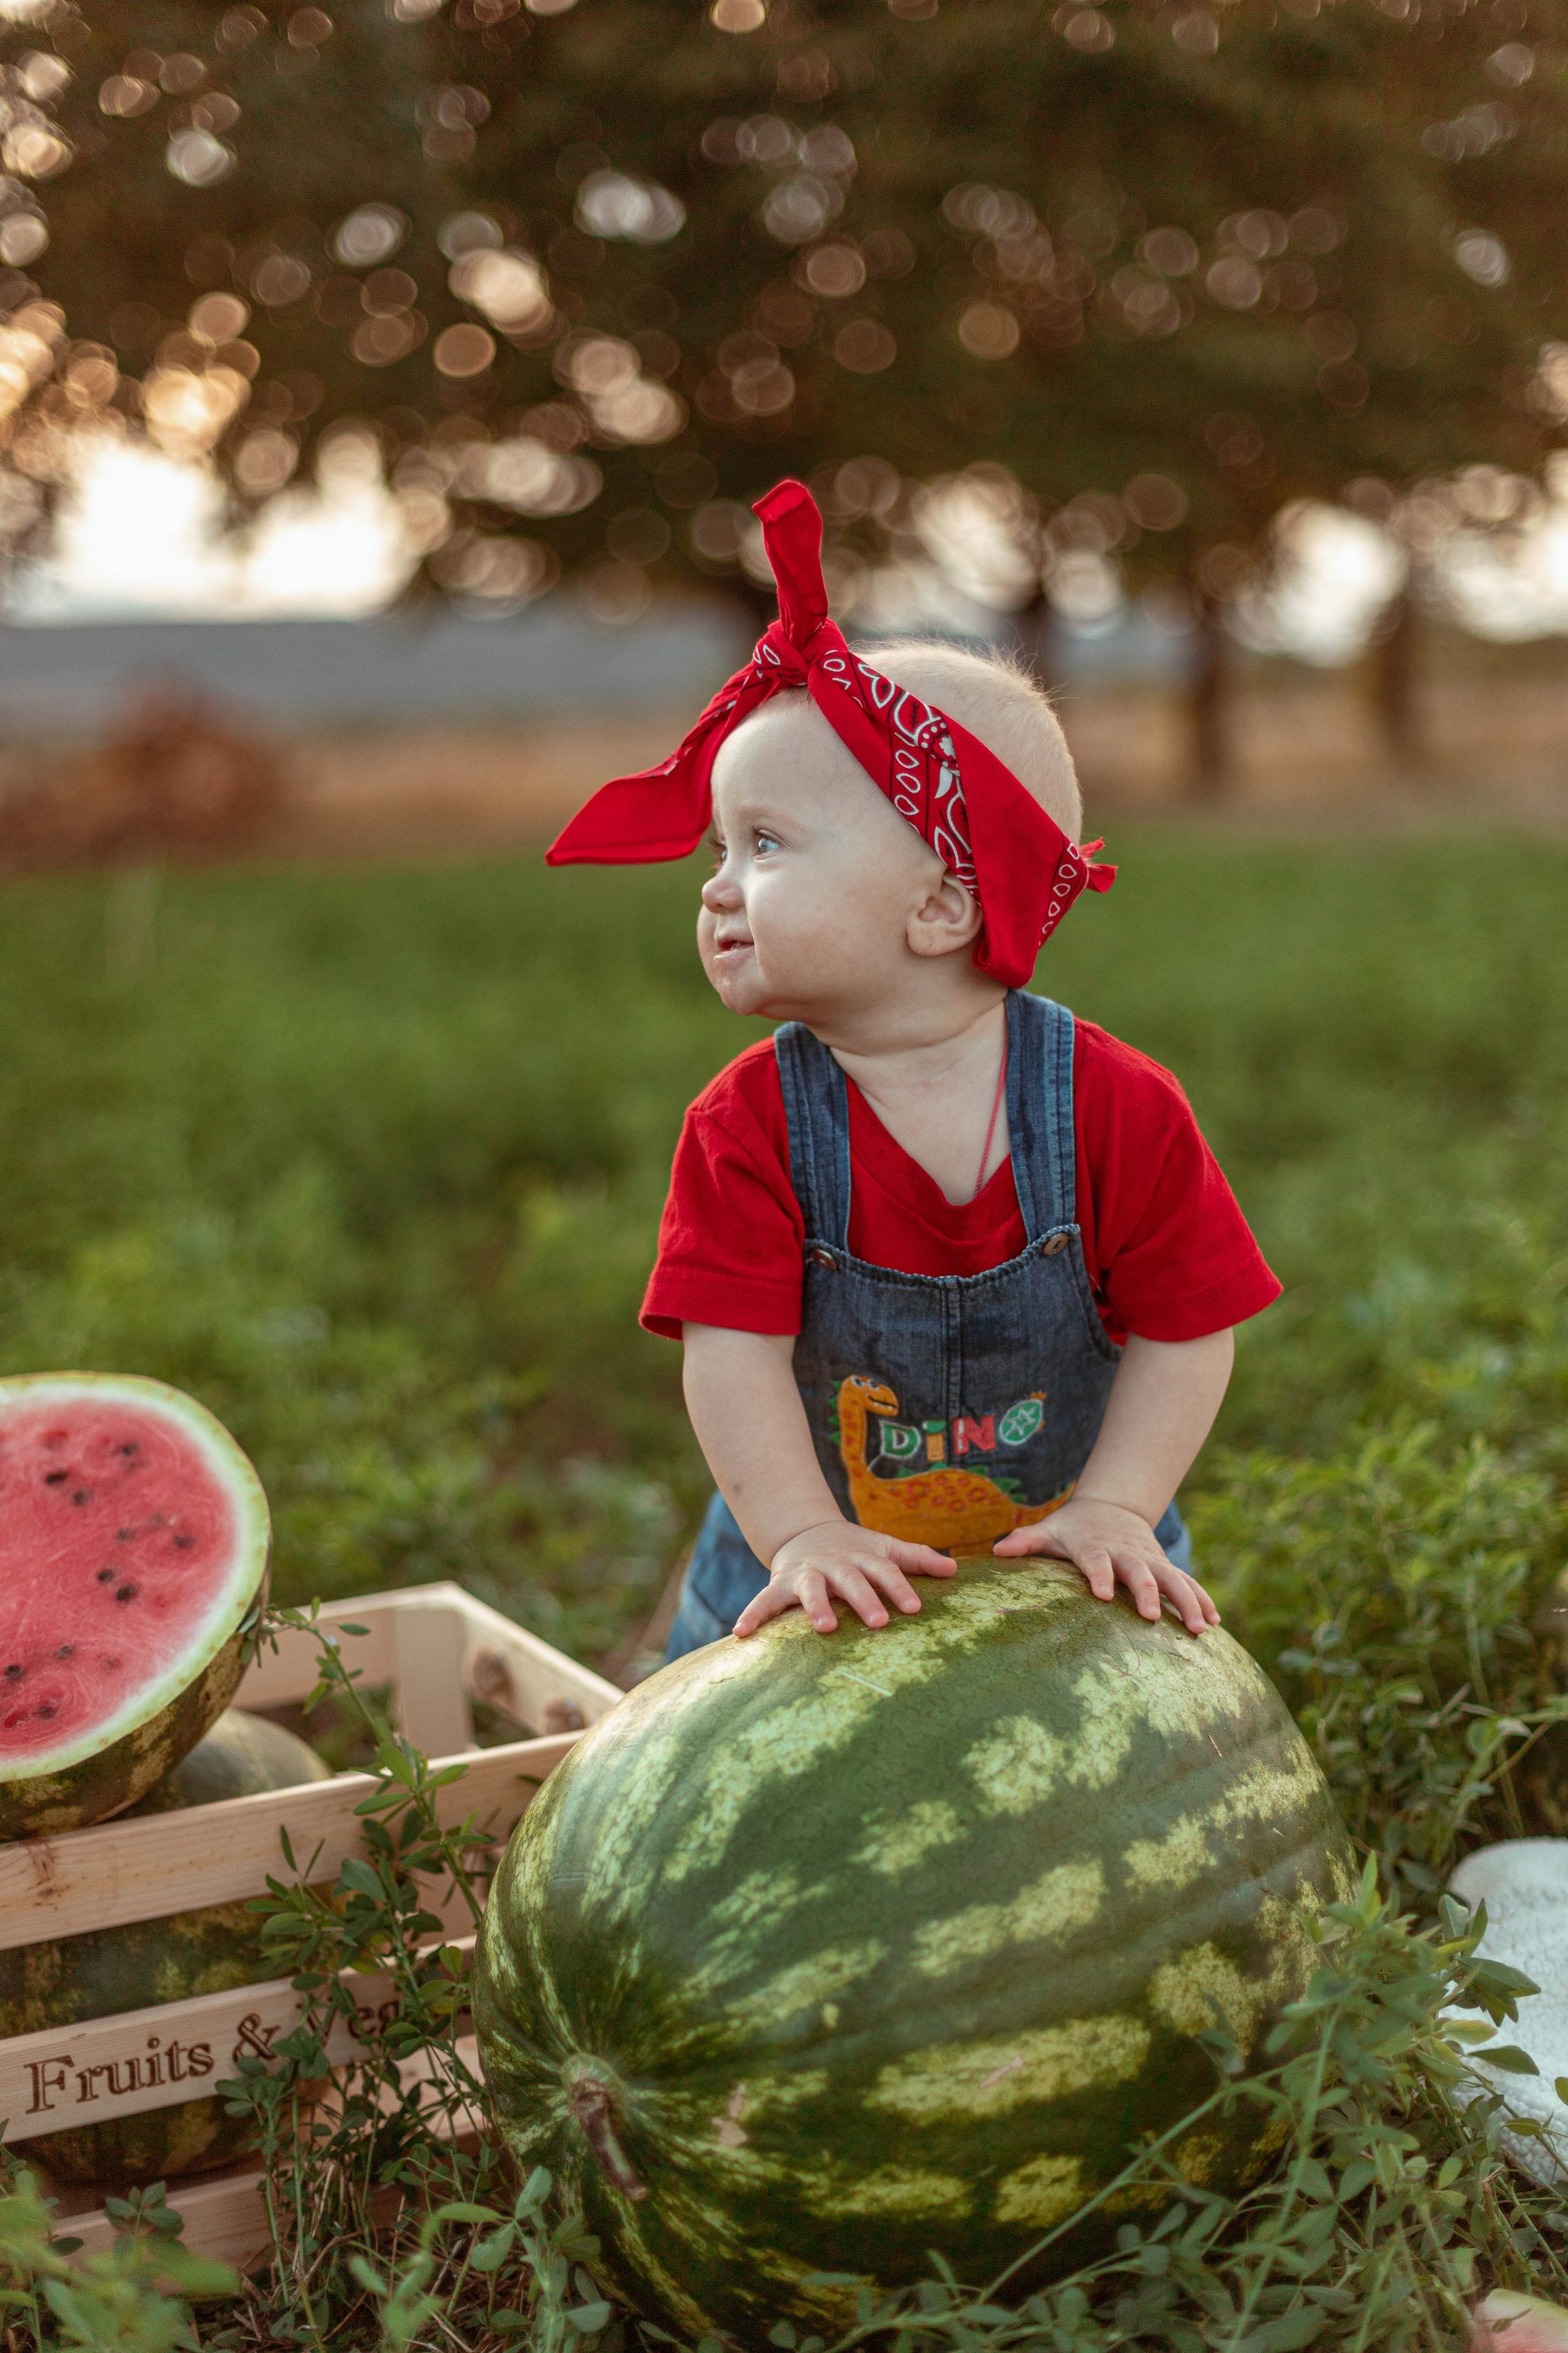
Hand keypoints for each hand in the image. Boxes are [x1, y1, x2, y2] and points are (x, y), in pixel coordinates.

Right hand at [734, 1520, 956, 1636]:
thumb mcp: (884, 1547)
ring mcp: (806, 1573)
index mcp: (863, 1557)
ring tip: (824, 1628)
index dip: (899, 1588)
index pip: (886, 1571)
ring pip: (811, 1589)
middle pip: (851, 1580)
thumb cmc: (854, 1549)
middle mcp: (835, 1564)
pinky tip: (742, 1633)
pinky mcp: (780, 1583)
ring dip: (816, 1606)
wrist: (806, 1530)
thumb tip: (955, 1569)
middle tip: (878, 1622)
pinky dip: (753, 1614)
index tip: (914, 1608)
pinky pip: (764, 1600)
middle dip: (864, 1600)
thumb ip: (917, 1558)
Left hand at [993, 1496, 1219, 1636]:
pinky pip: (1188, 1583)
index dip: (1099, 1574)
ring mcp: (1151, 1560)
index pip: (1096, 1560)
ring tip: (1198, 1628)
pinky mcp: (1165, 1566)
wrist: (1113, 1506)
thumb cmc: (1074, 1527)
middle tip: (1152, 1616)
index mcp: (1095, 1546)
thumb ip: (1026, 1540)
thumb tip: (998, 1551)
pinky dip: (1202, 1599)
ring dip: (1187, 1601)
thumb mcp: (1050, 1529)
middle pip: (1140, 1571)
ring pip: (1173, 1579)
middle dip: (1148, 1592)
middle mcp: (1127, 1553)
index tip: (1101, 1594)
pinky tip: (1214, 1623)